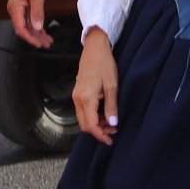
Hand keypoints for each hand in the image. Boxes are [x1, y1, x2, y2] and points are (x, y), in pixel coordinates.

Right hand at [8, 0, 51, 47]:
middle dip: (35, 38)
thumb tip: (37, 27)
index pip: (21, 29)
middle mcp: (15, 9)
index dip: (30, 38)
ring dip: (37, 33)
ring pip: (27, 25)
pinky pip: (28, 19)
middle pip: (24, 29)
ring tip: (47, 40)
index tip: (39, 44)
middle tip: (46, 44)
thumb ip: (37, 13)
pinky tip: (43, 31)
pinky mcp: (23, 6)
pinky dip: (36, 26)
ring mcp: (19, 8)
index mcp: (15, 8)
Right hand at [72, 29, 118, 143]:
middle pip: (84, 125)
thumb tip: (113, 123)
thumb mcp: (112, 85)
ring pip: (83, 118)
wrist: (94, 48)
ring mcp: (76, 96)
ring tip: (110, 122)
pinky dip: (92, 116)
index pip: (91, 125)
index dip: (100, 135)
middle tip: (113, 131)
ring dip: (95, 124)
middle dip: (98, 131)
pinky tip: (104, 113)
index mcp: (86, 98)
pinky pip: (83, 111)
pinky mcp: (78, 93)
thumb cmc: (104, 63)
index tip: (110, 140)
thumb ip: (111, 106)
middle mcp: (78, 99)